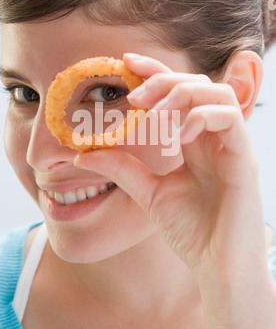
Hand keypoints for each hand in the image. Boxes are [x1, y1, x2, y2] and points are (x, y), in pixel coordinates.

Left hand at [74, 53, 267, 284]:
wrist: (217, 266)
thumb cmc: (191, 230)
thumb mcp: (149, 193)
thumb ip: (122, 170)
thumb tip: (84, 154)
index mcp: (194, 140)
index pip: (177, 92)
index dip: (155, 71)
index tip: (126, 62)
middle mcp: (214, 136)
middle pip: (197, 84)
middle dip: (164, 80)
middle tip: (134, 96)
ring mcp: (231, 145)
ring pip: (215, 93)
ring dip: (181, 95)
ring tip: (154, 115)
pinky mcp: (244, 157)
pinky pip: (228, 118)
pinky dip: (200, 117)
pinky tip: (180, 136)